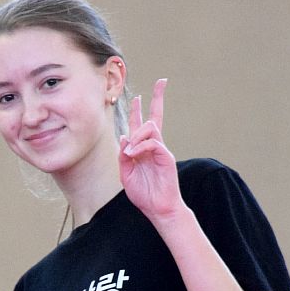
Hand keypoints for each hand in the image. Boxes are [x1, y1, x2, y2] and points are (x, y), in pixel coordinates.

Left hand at [118, 78, 182, 220]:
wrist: (157, 208)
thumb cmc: (143, 193)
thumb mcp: (125, 173)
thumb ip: (123, 155)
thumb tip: (124, 136)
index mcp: (143, 149)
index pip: (142, 125)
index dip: (140, 110)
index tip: (140, 95)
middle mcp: (153, 146)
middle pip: (155, 117)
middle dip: (157, 98)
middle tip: (161, 82)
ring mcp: (161, 150)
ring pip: (150, 128)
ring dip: (136, 135)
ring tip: (129, 152)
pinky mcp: (166, 157)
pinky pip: (153, 143)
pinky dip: (140, 147)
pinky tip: (133, 155)